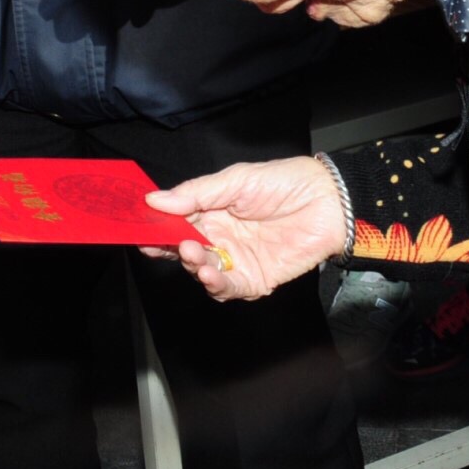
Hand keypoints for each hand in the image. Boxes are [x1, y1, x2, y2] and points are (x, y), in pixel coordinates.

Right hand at [145, 156, 347, 301]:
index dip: (157, 229)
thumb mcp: (235, 180)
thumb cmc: (284, 183)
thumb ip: (196, 194)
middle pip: (184, 250)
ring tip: (195, 255)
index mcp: (211, 211)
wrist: (328, 202)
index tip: (140, 230)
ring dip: (194, 266)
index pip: (175, 224)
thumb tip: (154, 200)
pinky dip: (216, 284)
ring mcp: (237, 260)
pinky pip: (229, 288)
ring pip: (203, 271)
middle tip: (168, 243)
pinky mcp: (256, 278)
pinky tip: (211, 274)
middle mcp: (220, 238)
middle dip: (173, 249)